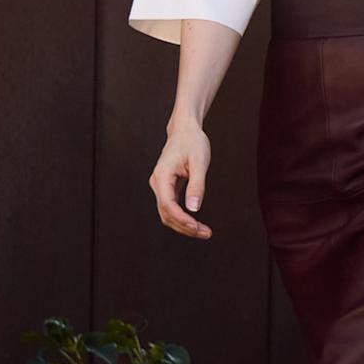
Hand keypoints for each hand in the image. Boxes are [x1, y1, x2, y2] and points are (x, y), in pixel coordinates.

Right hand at [148, 119, 212, 238]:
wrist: (185, 130)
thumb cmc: (193, 142)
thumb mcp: (199, 161)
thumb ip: (197, 185)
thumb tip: (194, 208)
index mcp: (162, 175)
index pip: (168, 205)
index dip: (181, 219)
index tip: (197, 227)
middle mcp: (157, 183)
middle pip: (166, 214)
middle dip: (185, 227)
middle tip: (206, 233)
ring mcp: (160, 186)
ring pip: (167, 214)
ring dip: (184, 225)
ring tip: (203, 231)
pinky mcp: (167, 188)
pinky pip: (171, 208)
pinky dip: (182, 218)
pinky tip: (196, 223)